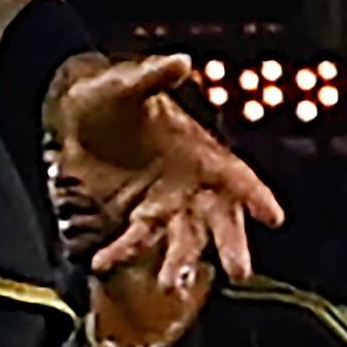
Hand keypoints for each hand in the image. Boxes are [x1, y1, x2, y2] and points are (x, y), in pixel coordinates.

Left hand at [50, 50, 282, 295]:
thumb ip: (154, 77)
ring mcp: (165, 203)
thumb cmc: (109, 94)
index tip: (273, 217)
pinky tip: (105, 263)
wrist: (72, 114)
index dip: (255, 195)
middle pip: (218, 218)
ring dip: (179, 261)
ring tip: (172, 284)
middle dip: (231, 244)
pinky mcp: (134, 215)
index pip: (236, 176)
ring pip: (181, 238)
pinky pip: (133, 240)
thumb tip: (181, 61)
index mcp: (201, 151)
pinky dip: (122, 252)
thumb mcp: (126, 83)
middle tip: (240, 272)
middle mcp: (191, 183)